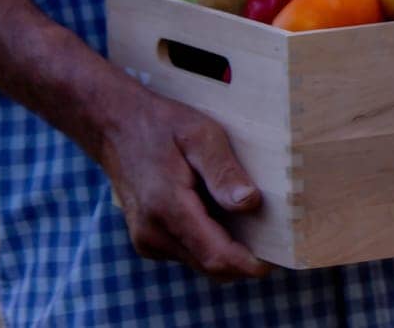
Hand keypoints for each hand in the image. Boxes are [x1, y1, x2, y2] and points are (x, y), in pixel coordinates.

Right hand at [97, 87, 271, 280]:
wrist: (115, 127)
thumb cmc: (161, 126)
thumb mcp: (200, 135)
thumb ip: (224, 171)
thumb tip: (250, 203)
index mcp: (167, 208)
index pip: (216, 256)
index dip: (250, 264)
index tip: (278, 258)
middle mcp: (153, 233)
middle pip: (212, 266)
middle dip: (244, 259)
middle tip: (274, 237)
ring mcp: (148, 240)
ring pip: (201, 262)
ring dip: (227, 251)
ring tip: (250, 222)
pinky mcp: (148, 240)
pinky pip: (188, 253)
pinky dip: (210, 243)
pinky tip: (221, 216)